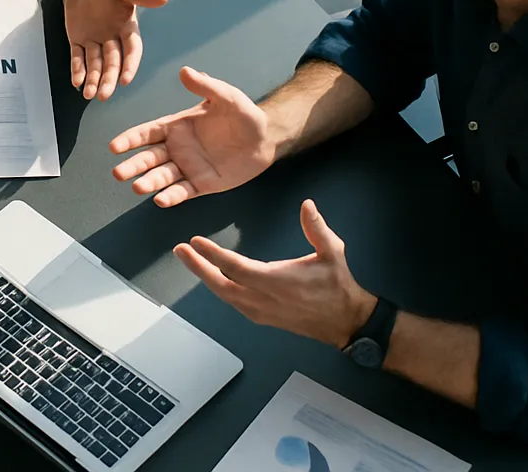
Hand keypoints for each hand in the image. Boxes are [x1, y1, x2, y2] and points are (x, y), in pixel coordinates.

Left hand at [64, 0, 166, 100]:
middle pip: (112, 63)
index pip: (131, 50)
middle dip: (109, 79)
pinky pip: (78, 57)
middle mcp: (113, 39)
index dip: (129, 65)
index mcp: (128, 28)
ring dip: (93, 79)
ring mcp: (95, 41)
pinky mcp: (79, 40)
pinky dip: (77, 70)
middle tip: (104, 96)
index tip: (125, 81)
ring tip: (89, 94)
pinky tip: (76, 82)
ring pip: (96, 64)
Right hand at [108, 66, 272, 205]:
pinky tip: (161, 200)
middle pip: (149, 158)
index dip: (130, 139)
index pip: (147, 133)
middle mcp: (177, 148)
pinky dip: (172, 196)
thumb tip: (184, 71)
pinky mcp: (202, 184)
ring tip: (138, 187)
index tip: (114, 147)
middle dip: (133, 165)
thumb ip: (204, 86)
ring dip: (149, 182)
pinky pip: (183, 191)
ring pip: (163, 176)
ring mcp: (188, 167)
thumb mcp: (225, 96)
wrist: (265, 138)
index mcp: (176, 126)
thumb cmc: (242, 114)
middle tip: (118, 173)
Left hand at [176, 200, 376, 348]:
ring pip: (224, 295)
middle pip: (221, 284)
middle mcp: (264, 300)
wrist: (346, 321)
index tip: (195, 241)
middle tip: (181, 250)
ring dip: (205, 276)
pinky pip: (232, 302)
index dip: (213, 255)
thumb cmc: (338, 286)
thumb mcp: (333, 252)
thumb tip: (307, 206)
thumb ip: (317, 229)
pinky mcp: (261, 317)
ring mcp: (261, 311)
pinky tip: (211, 276)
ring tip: (190, 259)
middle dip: (198, 267)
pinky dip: (218, 288)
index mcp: (277, 282)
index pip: (236, 267)